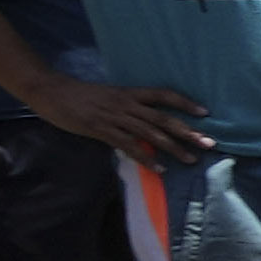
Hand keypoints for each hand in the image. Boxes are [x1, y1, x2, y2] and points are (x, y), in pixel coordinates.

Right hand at [12, 68, 204, 161]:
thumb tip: (146, 121)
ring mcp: (114, 117)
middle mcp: (126, 104)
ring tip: (191, 160)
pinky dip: (146, 159)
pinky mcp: (101, 130)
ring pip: (150, 134)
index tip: (205, 112)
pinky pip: (129, 146)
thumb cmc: (80, 94)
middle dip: (188, 131)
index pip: (163, 94)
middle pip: (163, 118)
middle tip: (210, 143)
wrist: (51, 91)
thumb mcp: (109, 95)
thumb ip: (128, 106)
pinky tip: (160, 169)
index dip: (184, 102)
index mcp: (129, 92)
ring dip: (173, 148)